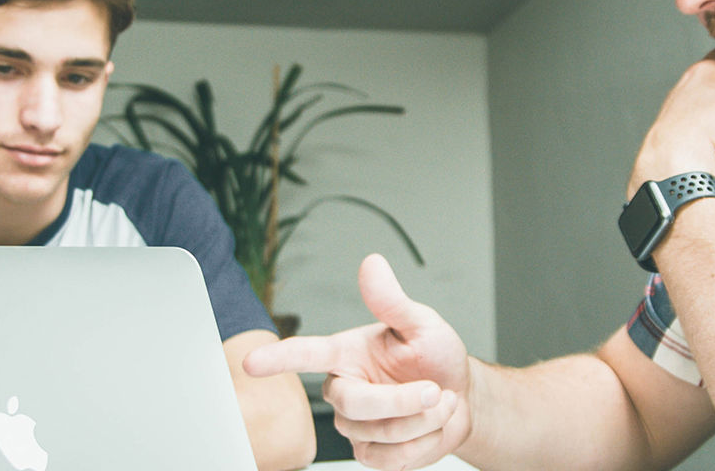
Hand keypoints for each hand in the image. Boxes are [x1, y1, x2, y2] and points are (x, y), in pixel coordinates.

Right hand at [243, 254, 470, 469]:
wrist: (463, 398)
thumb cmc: (436, 357)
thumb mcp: (422, 324)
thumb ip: (392, 301)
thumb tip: (372, 264)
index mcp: (347, 354)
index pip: (306, 354)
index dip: (279, 358)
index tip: (251, 363)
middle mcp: (344, 389)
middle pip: (354, 404)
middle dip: (402, 401)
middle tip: (435, 390)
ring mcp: (355, 426)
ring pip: (380, 433)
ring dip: (423, 420)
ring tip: (439, 402)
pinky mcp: (370, 453)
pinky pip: (390, 459)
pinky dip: (423, 444)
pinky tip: (430, 427)